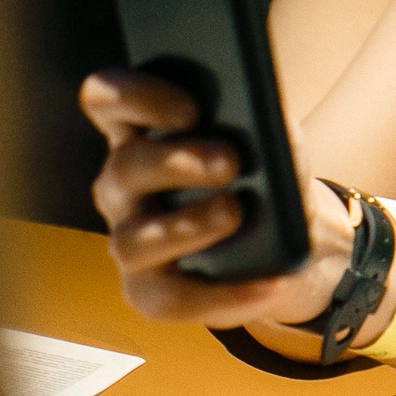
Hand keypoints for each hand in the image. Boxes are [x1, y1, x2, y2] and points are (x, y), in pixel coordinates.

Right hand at [80, 70, 350, 328]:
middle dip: (175, 161)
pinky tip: (270, 283)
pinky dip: (225, 295)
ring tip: (236, 214)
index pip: (107, 98)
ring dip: (188, 227)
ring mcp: (130, 240)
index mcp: (141, 131)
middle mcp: (122, 185)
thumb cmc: (267, 170)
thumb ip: (258, 115)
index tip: (190, 107)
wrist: (289, 238)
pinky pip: (174, 299)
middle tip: (229, 162)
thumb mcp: (270, 135)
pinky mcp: (149, 291)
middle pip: (126, 167)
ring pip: (136, 240)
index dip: (134, 96)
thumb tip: (258, 111)